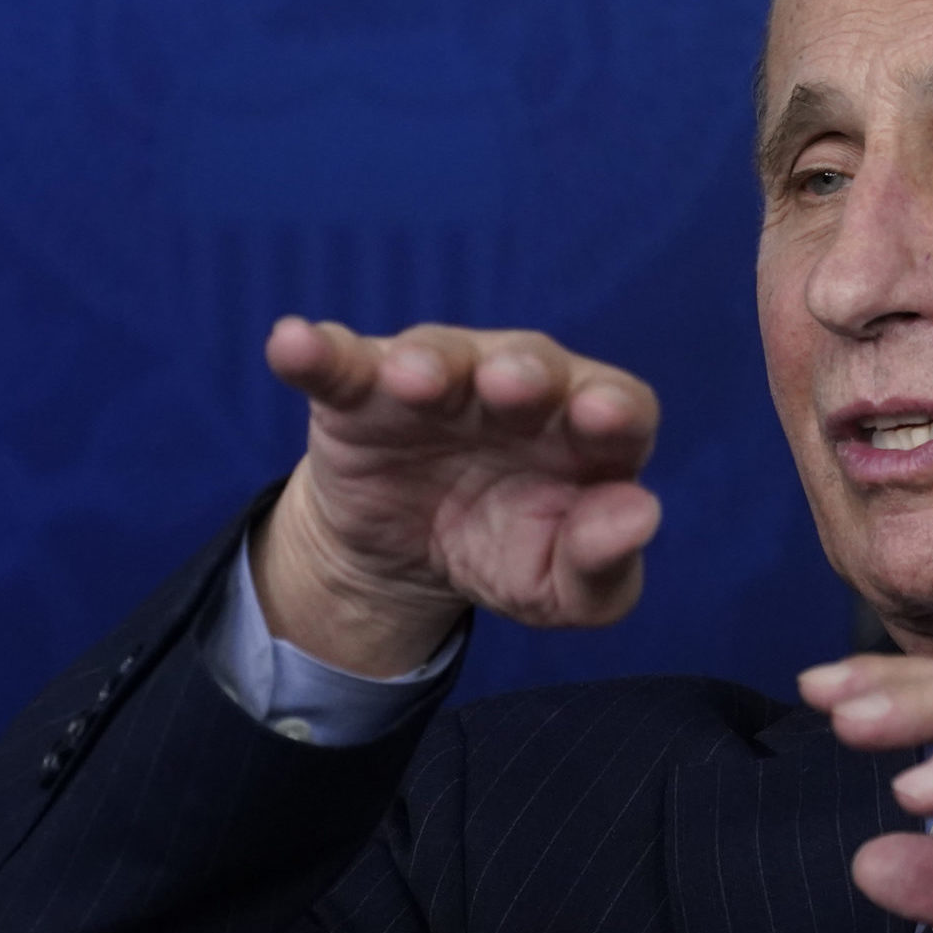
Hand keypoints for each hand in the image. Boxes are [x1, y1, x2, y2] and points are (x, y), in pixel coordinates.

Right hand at [251, 318, 661, 676]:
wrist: (408, 559)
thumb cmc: (510, 551)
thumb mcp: (562, 587)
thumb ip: (605, 562)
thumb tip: (639, 516)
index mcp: (588, 430)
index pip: (618, 405)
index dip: (614, 408)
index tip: (605, 419)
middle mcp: (520, 388)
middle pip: (532, 365)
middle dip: (522, 372)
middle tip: (509, 384)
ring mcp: (439, 382)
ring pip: (439, 355)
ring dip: (428, 361)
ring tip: (411, 380)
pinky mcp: (362, 394)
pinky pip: (341, 363)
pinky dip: (317, 352)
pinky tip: (293, 344)